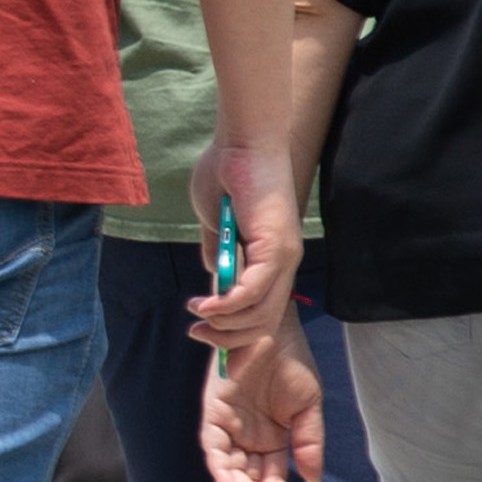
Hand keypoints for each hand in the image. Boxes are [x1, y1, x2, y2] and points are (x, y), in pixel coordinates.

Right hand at [190, 135, 302, 345]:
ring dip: (223, 323)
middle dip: (227, 338)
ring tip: (196, 315)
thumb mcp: (215, 222)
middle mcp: (285, 264)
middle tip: (196, 333)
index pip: (263, 313)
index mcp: (273, 260)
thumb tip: (214, 277)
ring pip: (258, 315)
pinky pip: (253, 293)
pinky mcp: (277, 248)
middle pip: (263, 324)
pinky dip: (227, 305)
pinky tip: (204, 306)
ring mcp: (284, 258)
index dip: (235, 333)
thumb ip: (217, 250)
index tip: (204, 335)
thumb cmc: (228, 173)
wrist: (241, 142)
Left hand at [193, 335, 322, 481]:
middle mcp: (247, 438)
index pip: (271, 480)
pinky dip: (220, 467)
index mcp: (271, 440)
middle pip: (250, 480)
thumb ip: (308, 444)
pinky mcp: (213, 412)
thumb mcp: (308, 407)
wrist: (274, 327)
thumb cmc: (291, 363)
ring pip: (231, 469)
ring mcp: (229, 426)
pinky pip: (213, 446)